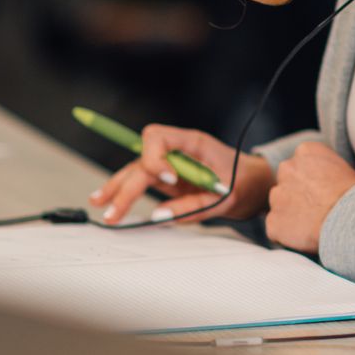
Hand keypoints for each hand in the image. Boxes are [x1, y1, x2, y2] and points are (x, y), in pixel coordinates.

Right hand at [88, 124, 271, 223]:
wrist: (255, 183)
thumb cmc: (245, 182)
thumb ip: (193, 205)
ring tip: (99, 203)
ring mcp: (170, 163)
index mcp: (193, 143)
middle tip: (112, 210)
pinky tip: (108, 199)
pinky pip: (142, 180)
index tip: (167, 181)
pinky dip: (125, 189)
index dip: (155, 159)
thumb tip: (159, 216)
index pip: (158, 138)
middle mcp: (177, 150)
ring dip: (117, 186)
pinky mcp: (168, 178)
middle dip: (126, 185)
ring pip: (136, 169)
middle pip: (141, 160)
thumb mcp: (225, 198)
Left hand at [265, 141, 354, 254]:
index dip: (312, 181)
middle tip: (316, 208)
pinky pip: (276, 229)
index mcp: (306, 151)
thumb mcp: (345, 170)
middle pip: (286, 181)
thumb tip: (325, 183)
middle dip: (297, 194)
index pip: (301, 164)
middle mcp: (287, 168)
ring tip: (313, 224)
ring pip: (280, 205)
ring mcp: (277, 195)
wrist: (351, 221)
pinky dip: (287, 235)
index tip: (323, 192)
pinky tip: (306, 237)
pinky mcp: (272, 221)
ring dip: (291, 213)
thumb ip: (326, 171)